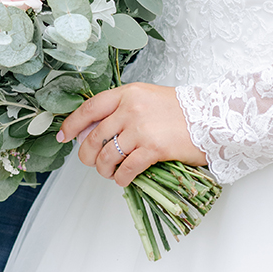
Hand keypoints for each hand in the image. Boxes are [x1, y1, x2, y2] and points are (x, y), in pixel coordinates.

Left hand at [57, 83, 206, 187]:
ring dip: (104, 170)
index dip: (72, 124)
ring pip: (107, 156)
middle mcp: (131, 108)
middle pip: (94, 137)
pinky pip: (126, 169)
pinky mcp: (153, 148)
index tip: (63, 136)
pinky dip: (122, 178)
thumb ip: (122, 110)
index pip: (90, 108)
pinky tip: (125, 178)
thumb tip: (94, 130)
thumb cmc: (180, 109)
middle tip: (91, 162)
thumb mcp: (146, 98)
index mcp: (128, 93)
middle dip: (87, 155)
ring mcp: (141, 128)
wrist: (210, 116)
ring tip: (111, 172)